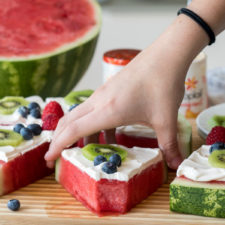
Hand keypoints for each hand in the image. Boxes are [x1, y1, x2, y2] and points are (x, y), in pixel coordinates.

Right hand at [45, 42, 188, 168]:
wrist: (165, 56)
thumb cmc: (163, 85)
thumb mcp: (166, 119)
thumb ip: (169, 145)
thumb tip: (177, 166)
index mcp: (109, 110)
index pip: (73, 130)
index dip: (58, 146)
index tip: (48, 158)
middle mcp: (100, 101)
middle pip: (69, 121)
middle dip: (59, 139)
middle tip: (57, 156)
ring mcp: (103, 93)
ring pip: (79, 114)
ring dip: (77, 132)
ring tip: (86, 148)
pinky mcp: (109, 89)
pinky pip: (92, 109)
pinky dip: (91, 123)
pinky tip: (106, 133)